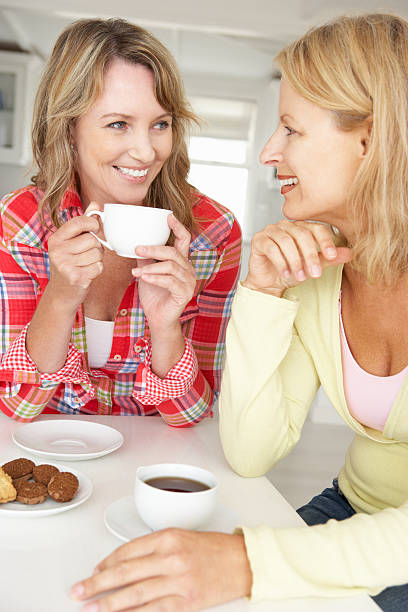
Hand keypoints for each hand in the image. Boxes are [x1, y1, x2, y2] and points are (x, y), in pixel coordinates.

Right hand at [47, 202, 103, 308]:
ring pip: (97, 253)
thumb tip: (96, 205)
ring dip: (97, 259)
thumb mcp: (71, 243)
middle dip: (97, 246)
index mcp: (56, 239)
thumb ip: (83, 223)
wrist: (61, 294)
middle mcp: (58, 250)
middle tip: (89, 253)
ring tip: (87, 263)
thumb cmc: (69, 265)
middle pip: (93, 239)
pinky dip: (97, 269)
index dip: (93, 223)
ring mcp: (65, 265)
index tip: (95, 228)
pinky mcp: (76, 277)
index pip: (80, 221)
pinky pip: (98, 266)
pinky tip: (88, 273)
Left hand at [70, 528, 251, 610]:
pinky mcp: (186, 602)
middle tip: (78, 591)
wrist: (243, 563)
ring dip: (109, 603)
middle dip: (97, 583)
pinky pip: (153, 611)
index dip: (107, 563)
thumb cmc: (215, 548)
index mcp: (168, 537)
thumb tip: (127, 563)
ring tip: (91, 608)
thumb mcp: (183, 536)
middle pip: (125, 572)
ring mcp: (177, 581)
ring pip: (134, 594)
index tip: (94, 571)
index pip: (128, 550)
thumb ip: (156, 547)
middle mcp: (170, 558)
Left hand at [132, 214, 195, 332]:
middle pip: (174, 252)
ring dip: (151, 267)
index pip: (184, 239)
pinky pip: (170, 281)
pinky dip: (155, 278)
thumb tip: (133, 242)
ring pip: (171, 267)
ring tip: (136, 271)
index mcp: (181, 261)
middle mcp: (188, 269)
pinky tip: (143, 278)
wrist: (158, 319)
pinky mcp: (185, 293)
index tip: (168, 216)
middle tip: (137, 249)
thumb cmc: (154, 296)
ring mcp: (188, 282)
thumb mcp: (147, 272)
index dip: (178, 227)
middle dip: (154, 249)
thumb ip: (145, 258)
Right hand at [244, 220, 352, 296]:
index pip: (316, 228)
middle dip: (310, 255)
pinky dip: (280, 262)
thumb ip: (329, 259)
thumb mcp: (313, 266)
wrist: (269, 284)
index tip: (332, 256)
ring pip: (286, 241)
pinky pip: (271, 247)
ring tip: (300, 276)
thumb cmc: (290, 272)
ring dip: (295, 261)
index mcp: (301, 228)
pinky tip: (286, 273)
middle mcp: (286, 226)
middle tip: (315, 273)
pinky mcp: (258, 240)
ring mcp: (271, 231)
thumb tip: (350, 253)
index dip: (325, 241)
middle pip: (301, 234)